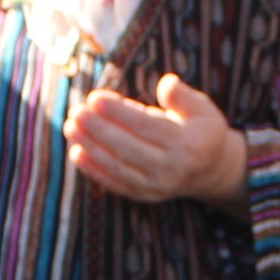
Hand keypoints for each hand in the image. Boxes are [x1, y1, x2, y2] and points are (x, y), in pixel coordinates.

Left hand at [67, 70, 246, 203]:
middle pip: (127, 148)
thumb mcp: (203, 108)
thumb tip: (167, 83)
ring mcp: (156, 186)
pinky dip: (93, 170)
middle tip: (76, 111)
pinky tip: (76, 153)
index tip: (94, 98)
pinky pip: (115, 184)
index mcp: (188, 144)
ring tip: (70, 127)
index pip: (146, 126)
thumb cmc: (201, 131)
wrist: (209, 170)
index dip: (118, 112)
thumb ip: (183, 96)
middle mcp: (171, 169)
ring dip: (90, 147)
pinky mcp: (144, 196)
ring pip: (117, 167)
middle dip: (98, 129)